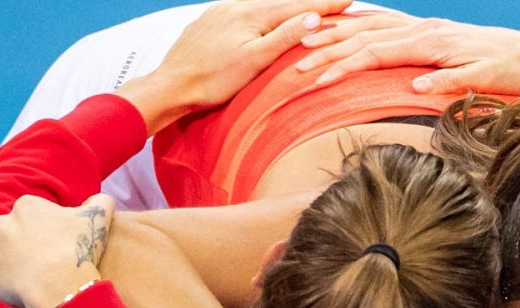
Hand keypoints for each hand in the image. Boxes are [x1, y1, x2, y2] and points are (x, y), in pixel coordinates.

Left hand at [0, 193, 112, 307]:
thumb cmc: (77, 248)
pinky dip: (15, 282)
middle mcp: (2, 224)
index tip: (64, 241)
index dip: (51, 227)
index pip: (35, 213)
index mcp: (25, 206)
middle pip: (15, 231)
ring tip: (44, 274)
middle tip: (52, 257)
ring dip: (21, 261)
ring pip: (7, 254)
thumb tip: (102, 200)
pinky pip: (3, 277)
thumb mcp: (99, 218)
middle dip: (29, 241)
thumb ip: (101, 202)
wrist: (60, 286)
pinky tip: (35, 287)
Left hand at [119, 0, 349, 129]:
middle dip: (308, 4)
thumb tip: (312, 17)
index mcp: (251, 14)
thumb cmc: (214, 80)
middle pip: (281, 3)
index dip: (324, 5)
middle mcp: (235, 6)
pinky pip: (245, 13)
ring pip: (262, 7)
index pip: (297, 7)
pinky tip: (267, 20)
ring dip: (286, 9)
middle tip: (334, 4)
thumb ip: (284, 37)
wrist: (171, 86)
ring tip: (305, 12)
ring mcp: (220, 12)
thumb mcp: (255, 61)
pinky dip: (264, 15)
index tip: (348, 1)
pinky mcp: (209, 22)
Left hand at [292, 12, 519, 110]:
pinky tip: (416, 89)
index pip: (360, 29)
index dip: (325, 36)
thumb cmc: (476, 60)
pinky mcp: (477, 68)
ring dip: (361, 63)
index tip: (289, 49)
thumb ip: (398, 53)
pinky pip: (454, 75)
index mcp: (412, 30)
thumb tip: (358, 55)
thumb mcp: (430, 54)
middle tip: (293, 67)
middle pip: (368, 38)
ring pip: (400, 52)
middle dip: (328, 51)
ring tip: (329, 78)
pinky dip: (436, 81)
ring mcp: (450, 49)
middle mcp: (425, 33)